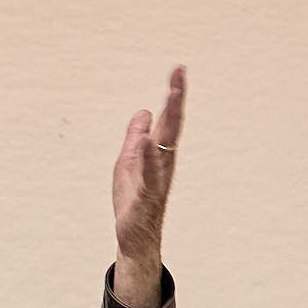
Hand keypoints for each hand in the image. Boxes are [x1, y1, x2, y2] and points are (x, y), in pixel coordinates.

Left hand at [111, 66, 185, 307]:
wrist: (134, 239)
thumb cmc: (133, 201)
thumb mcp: (128, 163)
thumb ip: (135, 138)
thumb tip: (143, 111)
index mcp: (160, 153)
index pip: (168, 119)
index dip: (173, 95)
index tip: (178, 68)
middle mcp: (165, 162)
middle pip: (173, 125)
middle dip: (176, 98)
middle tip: (180, 71)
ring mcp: (158, 179)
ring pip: (166, 146)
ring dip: (170, 120)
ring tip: (171, 94)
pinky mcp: (147, 197)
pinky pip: (149, 175)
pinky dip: (148, 157)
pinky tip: (146, 140)